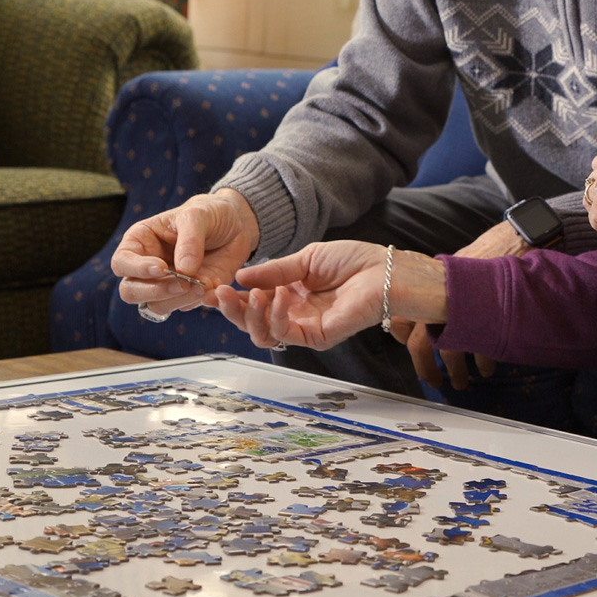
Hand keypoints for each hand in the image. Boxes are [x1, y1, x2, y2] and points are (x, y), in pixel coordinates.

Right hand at [111, 189, 259, 315]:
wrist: (236, 225)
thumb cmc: (209, 214)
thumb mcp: (199, 215)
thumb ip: (190, 239)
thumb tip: (183, 270)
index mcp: (140, 243)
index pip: (121, 263)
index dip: (137, 269)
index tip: (161, 267)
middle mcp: (147, 267)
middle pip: (131, 291)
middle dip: (155, 291)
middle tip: (182, 283)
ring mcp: (166, 284)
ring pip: (156, 305)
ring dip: (178, 300)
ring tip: (202, 286)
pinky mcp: (188, 294)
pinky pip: (184, 307)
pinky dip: (197, 302)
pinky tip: (212, 288)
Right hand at [214, 241, 447, 351]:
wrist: (383, 271)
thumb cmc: (354, 261)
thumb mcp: (306, 259)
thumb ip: (274, 271)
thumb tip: (240, 276)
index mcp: (291, 293)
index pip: (254, 302)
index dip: (232, 299)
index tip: (212, 290)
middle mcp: (295, 313)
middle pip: (252, 323)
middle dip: (232, 311)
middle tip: (220, 296)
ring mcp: (305, 327)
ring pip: (264, 334)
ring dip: (250, 316)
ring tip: (250, 295)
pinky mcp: (318, 337)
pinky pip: (286, 334)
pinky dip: (276, 316)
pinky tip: (278, 297)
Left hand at [391, 220, 521, 387]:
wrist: (517, 241)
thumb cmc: (490, 250)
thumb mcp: (457, 266)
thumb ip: (442, 285)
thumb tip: (428, 304)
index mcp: (430, 286)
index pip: (402, 319)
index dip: (404, 338)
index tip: (411, 347)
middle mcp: (442, 299)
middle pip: (422, 342)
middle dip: (426, 367)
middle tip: (434, 381)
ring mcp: (464, 309)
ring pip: (450, 351)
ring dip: (456, 371)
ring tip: (462, 381)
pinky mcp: (486, 317)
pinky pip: (479, 346)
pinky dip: (482, 360)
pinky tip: (486, 367)